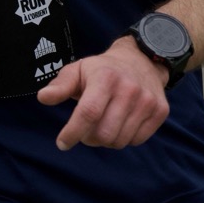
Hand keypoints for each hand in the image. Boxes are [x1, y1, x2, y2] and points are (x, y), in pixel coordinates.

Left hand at [37, 36, 169, 151]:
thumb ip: (60, 85)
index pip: (88, 113)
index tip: (62, 143)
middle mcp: (129, 88)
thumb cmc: (103, 69)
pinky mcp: (160, 111)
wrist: (142, 59)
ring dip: (107, 140)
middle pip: (104, 133)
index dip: (73, 132)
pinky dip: (125, 138)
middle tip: (86, 130)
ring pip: (120, 140)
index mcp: (105, 77)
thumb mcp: (79, 70)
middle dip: (89, 138)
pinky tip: (121, 123)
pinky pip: (137, 140)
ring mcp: (147, 101)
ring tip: (103, 124)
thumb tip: (43, 97)